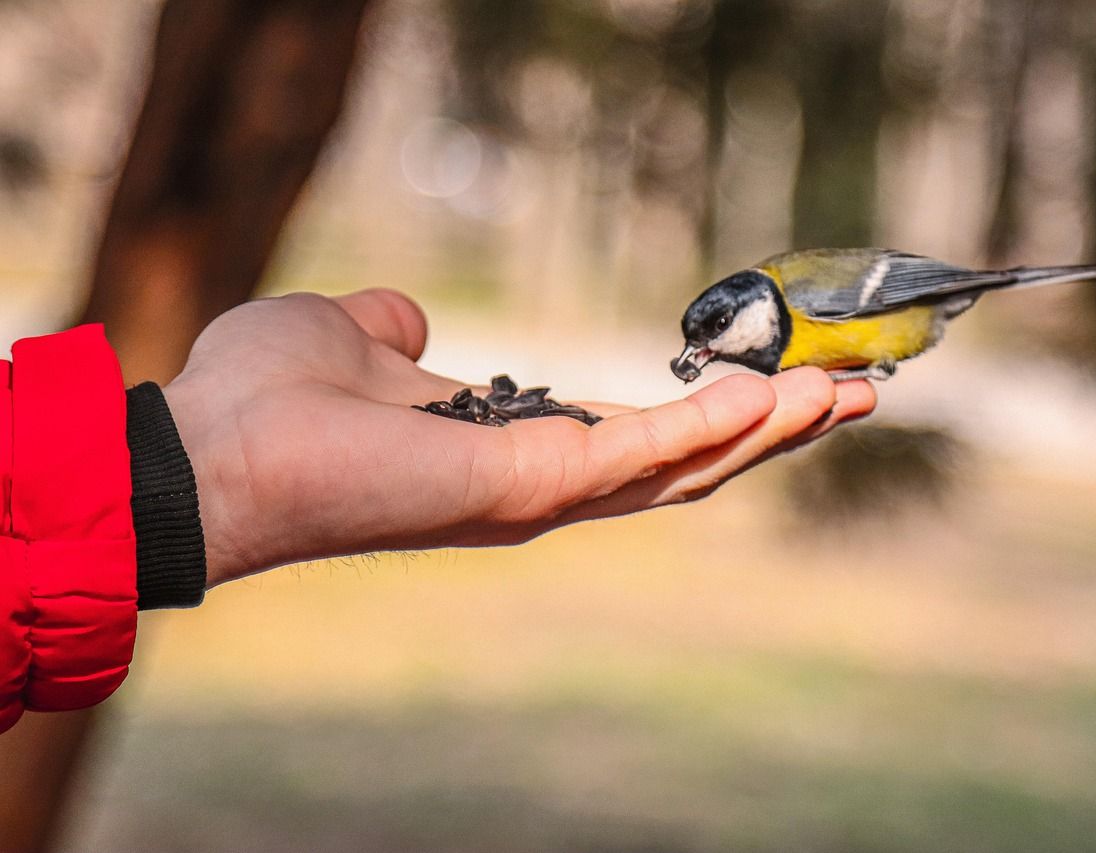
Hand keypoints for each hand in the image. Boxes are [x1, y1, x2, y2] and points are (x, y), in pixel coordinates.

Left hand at [162, 290, 875, 586]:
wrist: (211, 445)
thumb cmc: (268, 397)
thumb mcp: (349, 333)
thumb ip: (397, 331)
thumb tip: (409, 322)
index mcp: (514, 449)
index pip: (642, 440)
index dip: (717, 416)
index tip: (784, 379)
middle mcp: (543, 484)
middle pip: (689, 466)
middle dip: (777, 431)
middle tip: (860, 391)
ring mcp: (543, 492)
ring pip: (687, 470)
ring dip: (771, 430)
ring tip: (850, 391)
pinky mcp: (532, 485)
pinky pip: (644, 453)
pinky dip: (711, 425)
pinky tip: (776, 394)